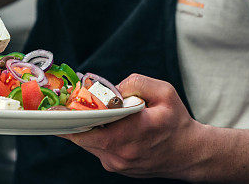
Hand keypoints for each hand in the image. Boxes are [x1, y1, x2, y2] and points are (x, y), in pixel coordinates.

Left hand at [60, 74, 205, 179]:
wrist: (190, 154)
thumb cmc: (176, 122)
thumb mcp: (164, 92)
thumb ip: (135, 83)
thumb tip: (111, 89)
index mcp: (135, 132)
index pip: (92, 130)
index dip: (73, 118)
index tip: (58, 107)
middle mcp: (123, 153)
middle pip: (84, 136)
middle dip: (74, 119)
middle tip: (62, 103)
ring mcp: (118, 163)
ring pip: (88, 143)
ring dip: (83, 126)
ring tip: (80, 109)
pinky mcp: (117, 166)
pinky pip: (97, 148)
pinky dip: (94, 134)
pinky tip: (97, 121)